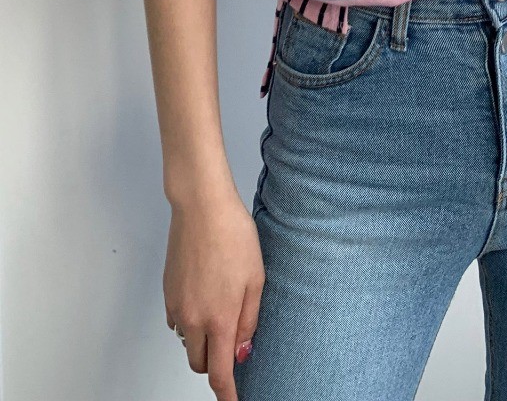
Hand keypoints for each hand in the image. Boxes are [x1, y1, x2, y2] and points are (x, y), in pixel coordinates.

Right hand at [163, 189, 264, 400]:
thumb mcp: (255, 279)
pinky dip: (192, 319)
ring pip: (189, 341)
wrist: (202, 207)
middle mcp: (192, 319)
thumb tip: (241, 351)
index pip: (219, 373)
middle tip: (235, 341)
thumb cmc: (233, 236)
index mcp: (218, 319)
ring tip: (223, 303)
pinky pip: (179, 320)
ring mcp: (176, 305)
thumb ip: (249, 320)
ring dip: (204, 338)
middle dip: (216, 362)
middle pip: (200, 362)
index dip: (227, 393)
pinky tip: (207, 293)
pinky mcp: (167, 292)